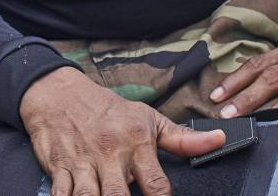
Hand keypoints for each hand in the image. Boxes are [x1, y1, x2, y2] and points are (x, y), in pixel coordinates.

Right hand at [18, 67, 224, 195]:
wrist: (58, 92)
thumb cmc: (107, 109)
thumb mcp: (147, 118)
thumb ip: (183, 139)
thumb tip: (219, 140)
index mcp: (135, 144)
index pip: (157, 185)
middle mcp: (109, 154)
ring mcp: (82, 162)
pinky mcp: (58, 167)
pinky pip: (61, 194)